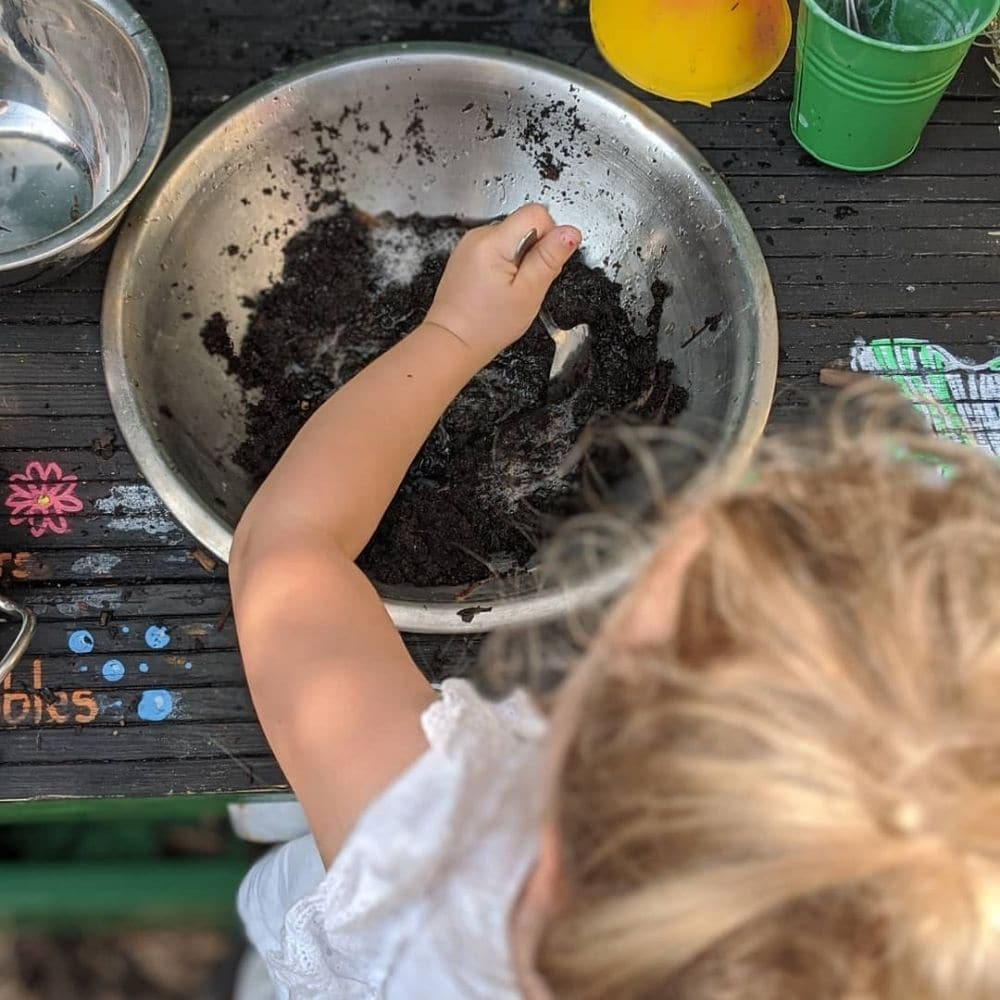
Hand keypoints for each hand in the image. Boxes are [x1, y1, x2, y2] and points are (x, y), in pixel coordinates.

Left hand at [424, 204, 581, 361]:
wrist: (453, 342)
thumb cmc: (487, 325)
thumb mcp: (529, 293)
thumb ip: (550, 258)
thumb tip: (570, 232)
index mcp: (494, 241)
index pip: (536, 213)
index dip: (550, 236)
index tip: (542, 265)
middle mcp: (478, 236)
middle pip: (523, 225)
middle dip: (533, 252)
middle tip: (525, 285)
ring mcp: (469, 245)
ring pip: (511, 238)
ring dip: (518, 261)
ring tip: (509, 290)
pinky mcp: (466, 256)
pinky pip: (496, 250)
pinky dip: (504, 266)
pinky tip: (498, 289)